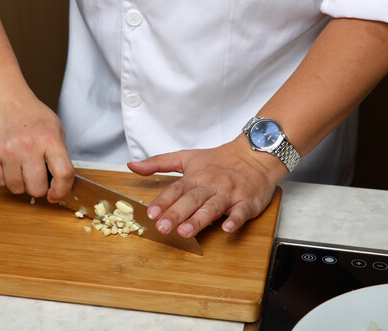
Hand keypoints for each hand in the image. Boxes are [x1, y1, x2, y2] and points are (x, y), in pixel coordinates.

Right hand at [0, 82, 73, 201]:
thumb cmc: (27, 109)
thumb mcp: (54, 126)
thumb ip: (59, 152)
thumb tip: (62, 179)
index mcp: (49, 139)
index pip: (64, 174)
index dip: (62, 191)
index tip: (56, 194)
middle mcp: (28, 147)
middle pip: (37, 188)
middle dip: (38, 188)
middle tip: (36, 178)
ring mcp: (6, 151)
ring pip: (16, 188)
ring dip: (20, 183)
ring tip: (20, 167)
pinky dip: (3, 178)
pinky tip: (7, 164)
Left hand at [127, 135, 285, 237]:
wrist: (255, 154)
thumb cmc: (219, 160)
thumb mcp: (186, 157)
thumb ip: (158, 162)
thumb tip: (132, 165)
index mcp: (195, 177)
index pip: (176, 190)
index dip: (163, 202)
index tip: (151, 213)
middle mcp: (210, 185)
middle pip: (191, 200)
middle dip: (176, 214)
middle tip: (163, 227)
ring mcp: (229, 194)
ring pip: (212, 207)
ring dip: (199, 219)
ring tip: (186, 232)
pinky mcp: (247, 201)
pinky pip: (241, 212)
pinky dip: (235, 220)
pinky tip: (227, 229)